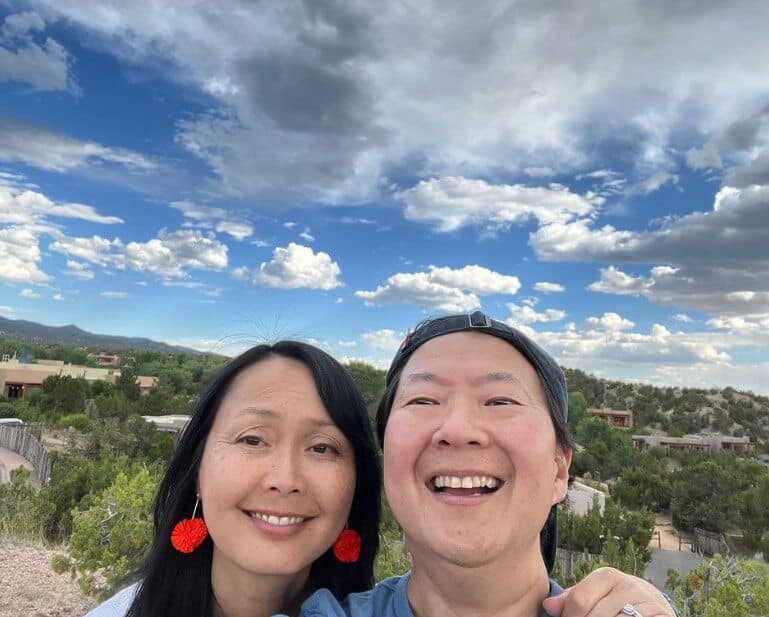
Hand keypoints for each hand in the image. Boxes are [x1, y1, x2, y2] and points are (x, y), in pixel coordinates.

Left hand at [542, 567, 676, 616]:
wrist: (655, 605)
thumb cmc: (616, 601)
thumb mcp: (595, 594)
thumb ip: (572, 599)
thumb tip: (548, 606)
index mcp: (607, 576)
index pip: (579, 601)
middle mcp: (629, 585)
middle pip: (595, 616)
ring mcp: (647, 602)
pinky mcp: (662, 615)